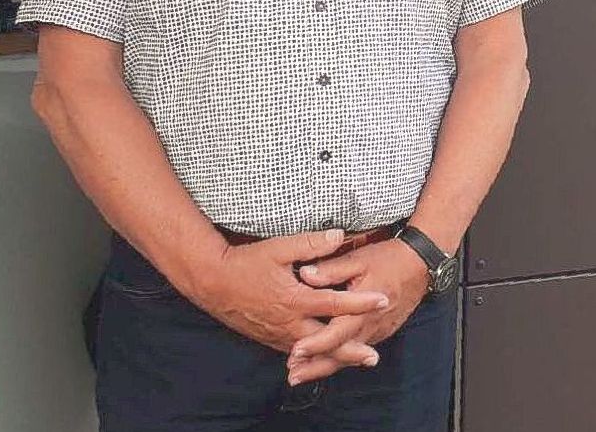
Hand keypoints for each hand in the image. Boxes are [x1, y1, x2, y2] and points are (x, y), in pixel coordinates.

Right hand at [184, 229, 390, 365]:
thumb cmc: (246, 262)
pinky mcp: (269, 338)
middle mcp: (289, 322)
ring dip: (334, 357)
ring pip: (311, 351)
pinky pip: (295, 352)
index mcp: (295, 299)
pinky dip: (312, 357)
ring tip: (356, 360)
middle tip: (373, 356)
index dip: (361, 302)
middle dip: (351, 349)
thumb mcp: (279, 248)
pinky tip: (324, 358)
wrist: (212, 282)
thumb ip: (311, 243)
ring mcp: (278, 334)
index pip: (335, 304)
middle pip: (326, 340)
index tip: (383, 300)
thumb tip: (339, 236)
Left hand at [286, 238, 431, 382]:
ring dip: (327, 365)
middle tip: (293, 376)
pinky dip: (342, 358)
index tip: (295, 352)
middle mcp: (370, 326)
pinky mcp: (381, 331)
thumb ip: (331, 269)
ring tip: (304, 373)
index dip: (315, 345)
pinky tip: (327, 360)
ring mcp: (377, 331)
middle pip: (341, 354)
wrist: (420, 264)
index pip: (335, 334)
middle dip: (316, 367)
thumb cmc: (389, 260)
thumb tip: (305, 274)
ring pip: (350, 356)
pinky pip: (359, 349)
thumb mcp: (358, 259)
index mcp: (362, 310)